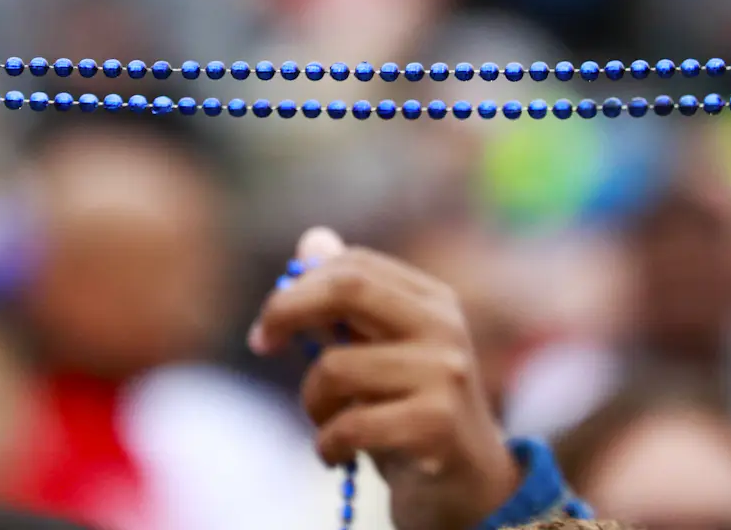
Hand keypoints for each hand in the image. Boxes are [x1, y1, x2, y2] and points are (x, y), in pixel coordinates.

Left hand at [249, 228, 519, 529]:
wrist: (470, 489)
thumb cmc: (410, 414)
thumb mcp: (378, 354)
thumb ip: (347, 302)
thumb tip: (311, 240)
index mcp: (431, 299)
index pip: (354, 264)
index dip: (299, 286)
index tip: (268, 324)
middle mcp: (443, 325)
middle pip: (348, 288)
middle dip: (288, 309)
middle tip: (260, 342)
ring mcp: (444, 372)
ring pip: (335, 367)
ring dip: (312, 403)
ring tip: (329, 425)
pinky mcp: (437, 424)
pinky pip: (350, 424)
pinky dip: (327, 444)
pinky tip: (337, 455)